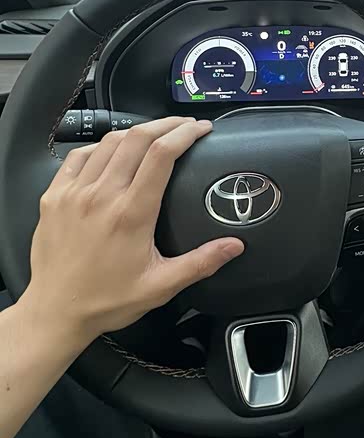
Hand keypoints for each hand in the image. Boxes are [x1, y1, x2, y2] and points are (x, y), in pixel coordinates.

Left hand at [22, 116, 243, 349]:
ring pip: (108, 142)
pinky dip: (100, 147)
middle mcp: (101, 196)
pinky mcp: (54, 196)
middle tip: (184, 126)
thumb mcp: (160, 286)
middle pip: (137, 138)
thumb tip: (235, 246)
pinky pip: (78, 156)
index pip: (161, 155)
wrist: (54, 313)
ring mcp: (74, 193)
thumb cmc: (106, 301)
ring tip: (154, 135)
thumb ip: (200, 263)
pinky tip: (112, 151)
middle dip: (166, 125)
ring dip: (136, 132)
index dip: (185, 134)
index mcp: (131, 214)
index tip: (201, 129)